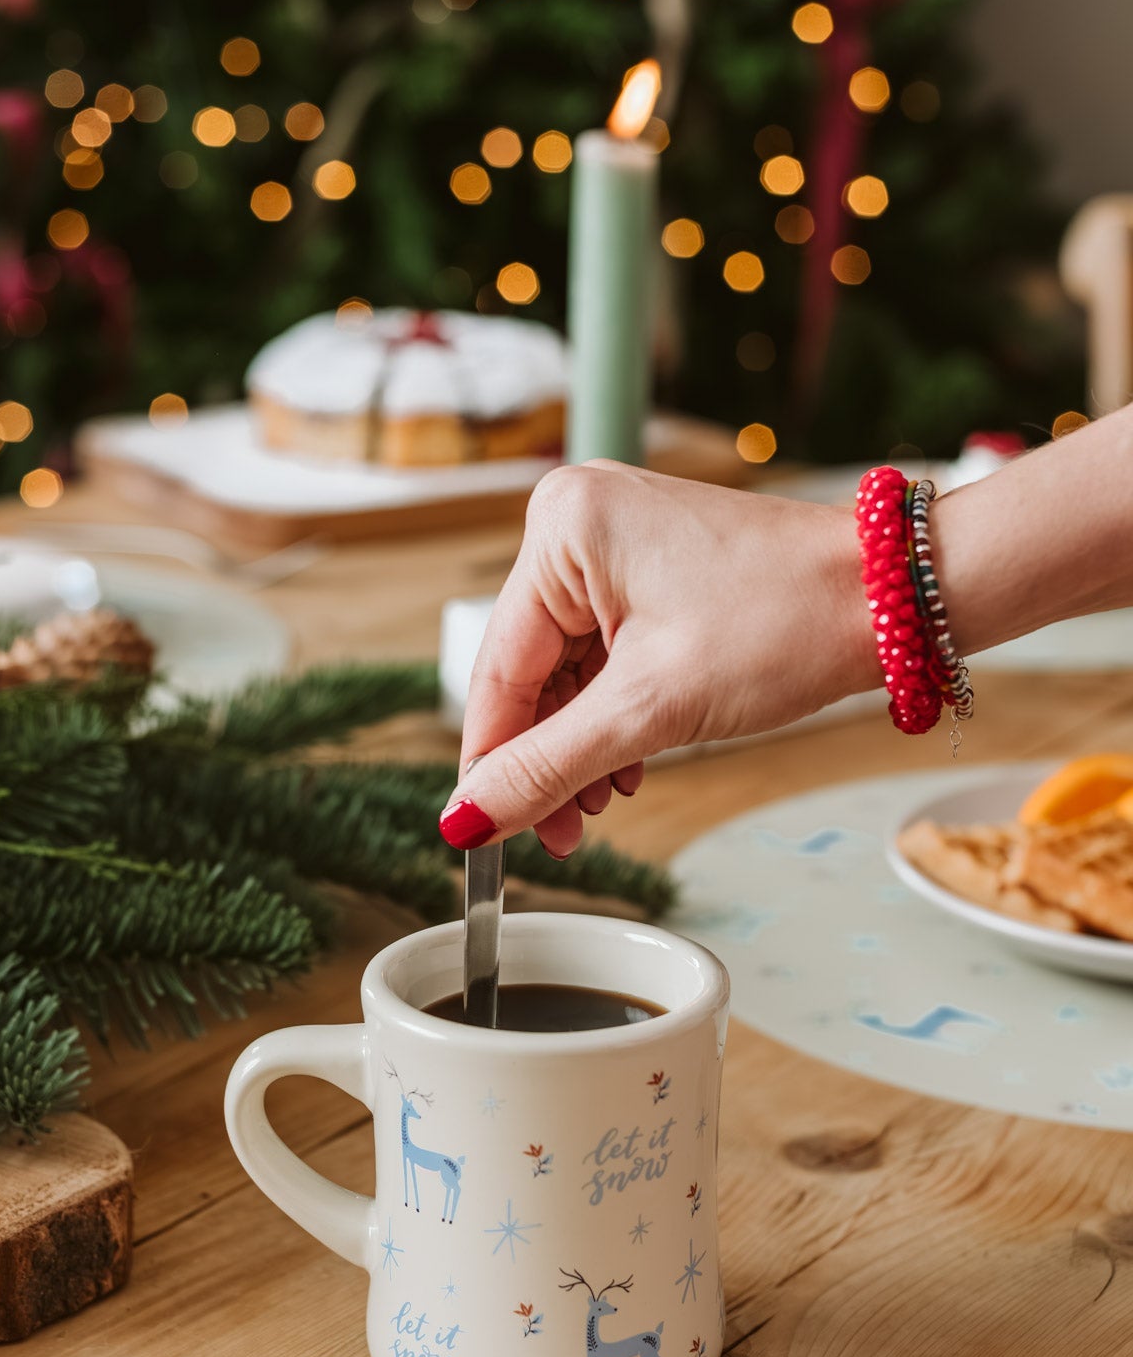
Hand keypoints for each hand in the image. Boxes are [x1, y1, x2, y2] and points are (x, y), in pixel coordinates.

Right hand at [440, 460, 875, 856]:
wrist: (891, 599)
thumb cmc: (788, 622)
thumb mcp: (651, 709)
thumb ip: (548, 767)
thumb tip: (466, 818)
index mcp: (563, 528)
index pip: (498, 670)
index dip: (491, 761)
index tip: (479, 831)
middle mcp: (579, 521)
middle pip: (528, 672)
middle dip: (545, 759)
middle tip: (557, 835)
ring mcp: (617, 543)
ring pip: (567, 672)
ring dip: (580, 746)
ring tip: (600, 806)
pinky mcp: (652, 570)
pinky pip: (603, 655)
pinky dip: (611, 715)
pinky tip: (625, 766)